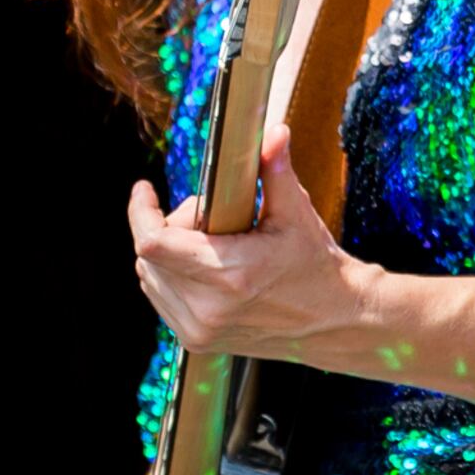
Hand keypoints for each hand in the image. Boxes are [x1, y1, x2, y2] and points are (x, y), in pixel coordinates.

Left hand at [129, 126, 373, 362]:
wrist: (335, 321)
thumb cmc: (316, 267)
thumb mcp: (297, 215)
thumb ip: (275, 171)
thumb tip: (273, 132)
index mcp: (230, 273)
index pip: (154, 242)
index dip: (140, 211)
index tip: (145, 189)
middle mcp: (208, 308)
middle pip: (150, 254)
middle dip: (170, 226)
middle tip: (210, 218)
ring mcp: (200, 330)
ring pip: (150, 277)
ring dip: (168, 252)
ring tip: (211, 244)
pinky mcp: (197, 342)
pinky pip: (161, 298)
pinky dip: (171, 276)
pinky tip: (204, 267)